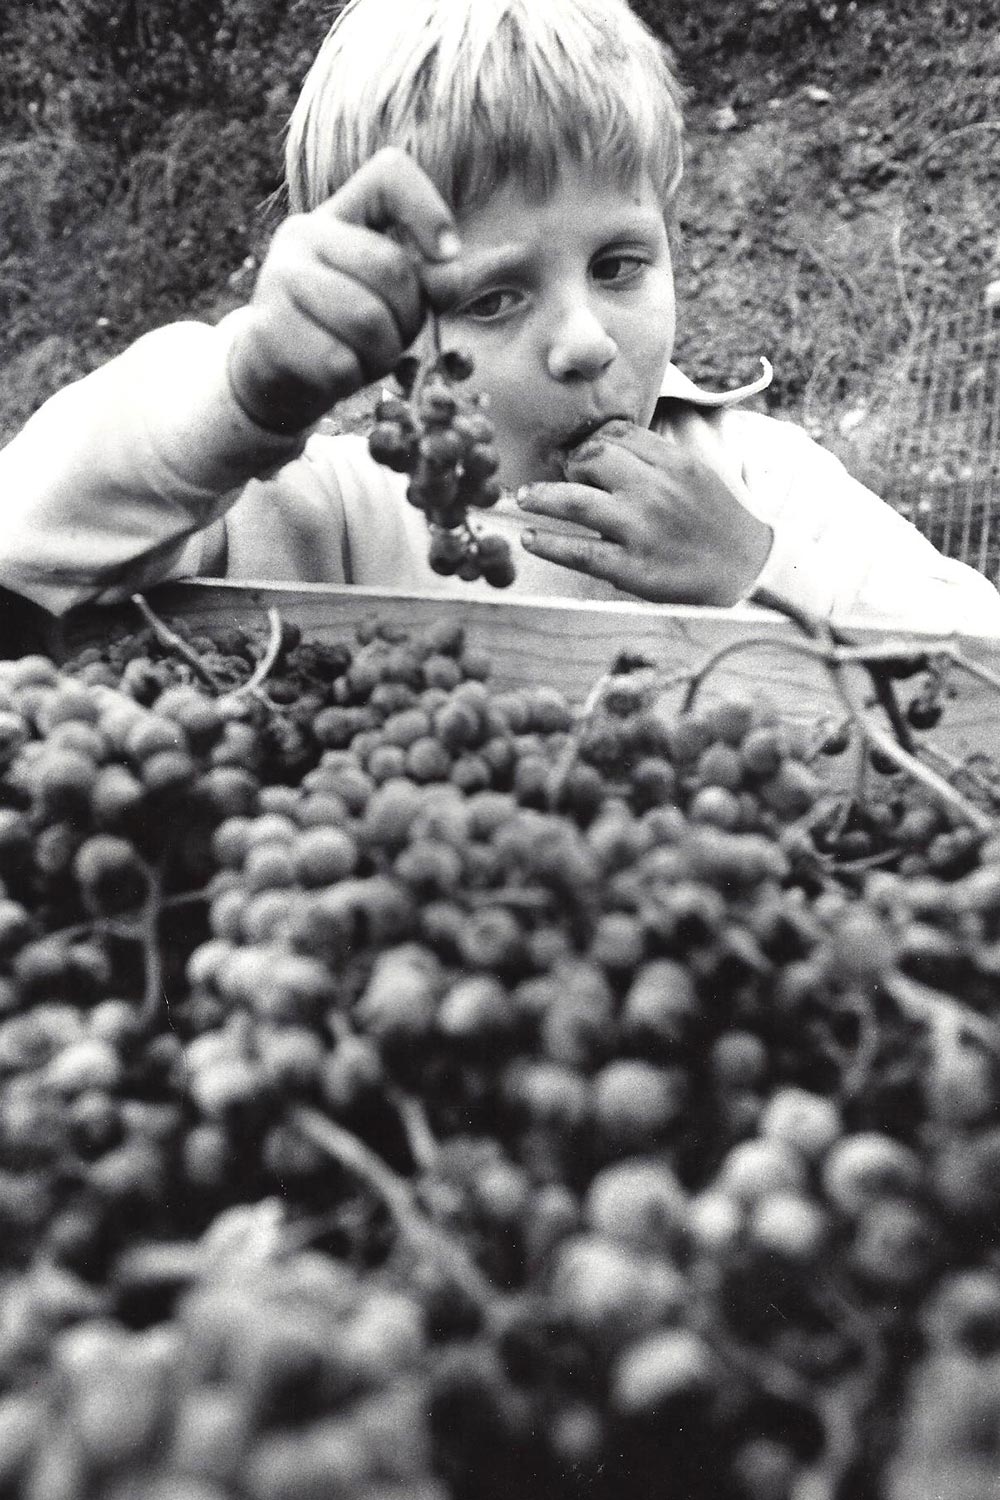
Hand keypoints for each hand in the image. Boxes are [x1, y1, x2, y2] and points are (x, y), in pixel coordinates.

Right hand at [227, 148, 460, 433]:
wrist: (272, 375)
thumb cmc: (343, 331)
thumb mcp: (391, 300)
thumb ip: (429, 282)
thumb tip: (466, 272)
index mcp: (337, 215)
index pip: (389, 175)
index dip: (429, 210)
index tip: (449, 254)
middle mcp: (302, 234)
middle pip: (392, 268)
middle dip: (410, 316)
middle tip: (392, 337)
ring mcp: (279, 279)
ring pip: (368, 320)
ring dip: (383, 354)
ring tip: (364, 357)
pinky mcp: (269, 330)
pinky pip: (341, 362)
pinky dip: (352, 378)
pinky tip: (336, 373)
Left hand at [516, 416, 772, 604]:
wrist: (746, 566)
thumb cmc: (715, 518)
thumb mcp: (694, 472)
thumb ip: (653, 455)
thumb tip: (602, 444)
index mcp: (672, 462)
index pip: (617, 434)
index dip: (590, 441)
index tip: (580, 454)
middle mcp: (655, 491)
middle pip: (592, 459)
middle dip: (570, 465)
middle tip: (562, 478)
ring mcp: (641, 530)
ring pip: (576, 502)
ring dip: (541, 498)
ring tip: (522, 499)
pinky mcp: (633, 568)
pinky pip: (580, 552)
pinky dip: (549, 544)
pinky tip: (530, 538)